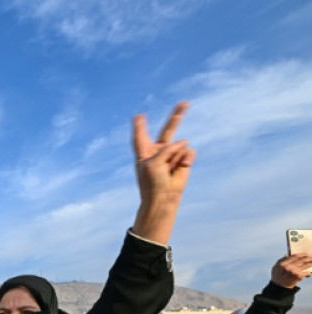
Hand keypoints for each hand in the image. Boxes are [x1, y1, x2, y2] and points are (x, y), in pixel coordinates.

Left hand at [131, 102, 196, 244]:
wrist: (163, 197)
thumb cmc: (152, 182)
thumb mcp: (153, 163)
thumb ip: (167, 149)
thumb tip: (185, 142)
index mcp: (144, 152)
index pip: (141, 136)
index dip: (140, 126)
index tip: (139, 115)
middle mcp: (159, 151)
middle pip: (167, 131)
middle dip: (176, 117)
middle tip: (185, 103)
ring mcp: (172, 155)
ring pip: (179, 145)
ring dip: (175, 156)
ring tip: (169, 169)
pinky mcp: (183, 160)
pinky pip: (188, 152)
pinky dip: (185, 159)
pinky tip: (181, 168)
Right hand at [271, 254, 311, 288]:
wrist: (279, 287)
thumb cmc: (277, 276)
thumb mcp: (276, 267)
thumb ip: (281, 260)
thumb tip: (288, 254)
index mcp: (282, 264)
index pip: (294, 256)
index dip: (301, 254)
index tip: (305, 254)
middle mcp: (288, 267)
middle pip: (301, 260)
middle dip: (308, 258)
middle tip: (311, 257)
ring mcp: (294, 272)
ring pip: (306, 265)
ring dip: (311, 263)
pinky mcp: (298, 277)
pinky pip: (306, 272)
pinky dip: (309, 272)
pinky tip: (310, 272)